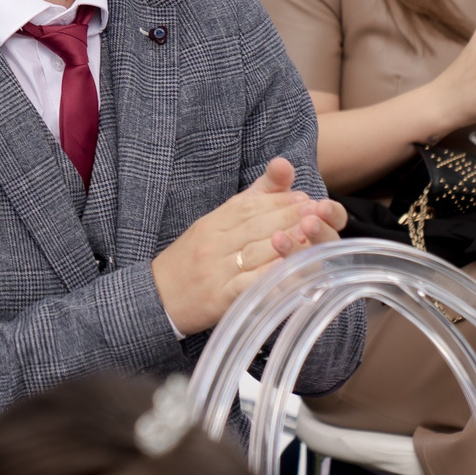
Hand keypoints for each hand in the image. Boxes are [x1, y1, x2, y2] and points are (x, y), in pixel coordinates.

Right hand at [150, 159, 344, 335]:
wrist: (157, 298)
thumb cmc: (188, 262)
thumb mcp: (209, 228)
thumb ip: (244, 205)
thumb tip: (277, 176)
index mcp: (210, 224)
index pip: (247, 206)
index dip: (278, 200)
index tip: (303, 197)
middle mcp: (212, 244)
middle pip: (256, 225)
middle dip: (290, 216)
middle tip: (318, 212)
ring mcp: (216, 270)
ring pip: (257, 251)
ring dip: (288, 242)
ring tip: (313, 235)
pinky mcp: (221, 298)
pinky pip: (251, 284)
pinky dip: (273, 276)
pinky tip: (294, 271)